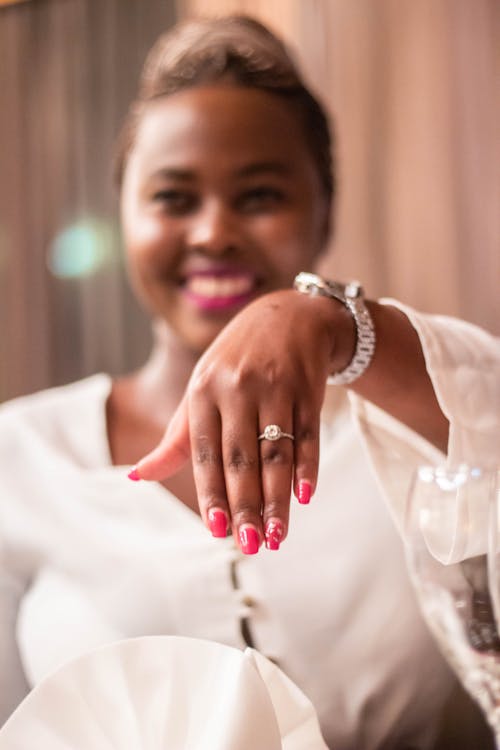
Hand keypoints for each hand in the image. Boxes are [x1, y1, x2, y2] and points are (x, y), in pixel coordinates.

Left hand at [131, 289, 354, 552]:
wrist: (289, 316)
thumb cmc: (235, 362)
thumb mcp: (200, 390)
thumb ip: (175, 439)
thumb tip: (136, 478)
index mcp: (203, 391)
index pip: (205, 452)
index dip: (211, 492)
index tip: (216, 531)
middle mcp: (238, 388)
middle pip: (242, 458)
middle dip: (245, 505)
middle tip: (249, 545)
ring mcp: (276, 387)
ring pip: (276, 452)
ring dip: (278, 498)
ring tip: (277, 536)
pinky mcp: (308, 388)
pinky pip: (308, 434)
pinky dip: (308, 466)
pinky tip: (305, 497)